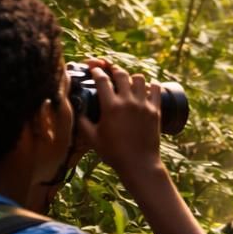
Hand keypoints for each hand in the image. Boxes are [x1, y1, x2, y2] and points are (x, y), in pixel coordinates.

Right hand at [83, 58, 162, 177]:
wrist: (139, 164)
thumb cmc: (113, 153)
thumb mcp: (92, 138)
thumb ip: (82, 121)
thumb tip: (76, 109)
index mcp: (111, 107)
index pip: (102, 79)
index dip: (96, 72)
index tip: (94, 70)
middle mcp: (128, 102)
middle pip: (121, 74)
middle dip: (114, 70)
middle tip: (111, 72)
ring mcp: (143, 105)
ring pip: (139, 78)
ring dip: (132, 77)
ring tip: (129, 82)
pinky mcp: (156, 110)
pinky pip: (156, 88)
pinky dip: (151, 84)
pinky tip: (147, 87)